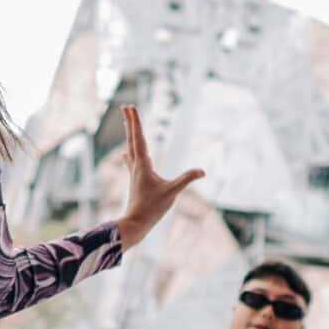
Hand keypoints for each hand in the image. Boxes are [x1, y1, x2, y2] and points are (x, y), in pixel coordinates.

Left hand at [112, 105, 203, 249]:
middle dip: (130, 122)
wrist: (136, 223)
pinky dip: (130, 151)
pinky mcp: (136, 179)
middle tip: (126, 106)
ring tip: (126, 121)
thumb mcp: (172, 192)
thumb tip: (202, 171)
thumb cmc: (152, 208)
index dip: (136, 121)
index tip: (130, 107)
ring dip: (129, 133)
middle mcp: (136, 165)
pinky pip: (131, 160)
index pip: (139, 138)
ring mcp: (134, 172)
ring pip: (131, 147)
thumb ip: (186, 179)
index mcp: (143, 165)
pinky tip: (125, 152)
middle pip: (132, 138)